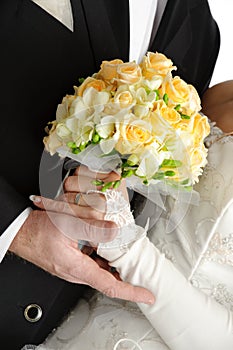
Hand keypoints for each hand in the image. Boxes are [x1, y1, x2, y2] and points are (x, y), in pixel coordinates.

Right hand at [9, 168, 154, 304]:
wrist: (20, 231)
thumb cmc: (36, 231)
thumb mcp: (66, 224)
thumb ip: (92, 228)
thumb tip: (114, 230)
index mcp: (77, 267)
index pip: (109, 286)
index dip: (131, 291)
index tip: (146, 295)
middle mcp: (76, 271)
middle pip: (107, 279)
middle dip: (126, 277)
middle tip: (142, 271)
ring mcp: (72, 267)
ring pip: (99, 270)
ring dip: (114, 266)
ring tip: (129, 257)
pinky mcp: (70, 260)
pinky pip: (91, 262)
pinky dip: (103, 257)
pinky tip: (107, 245)